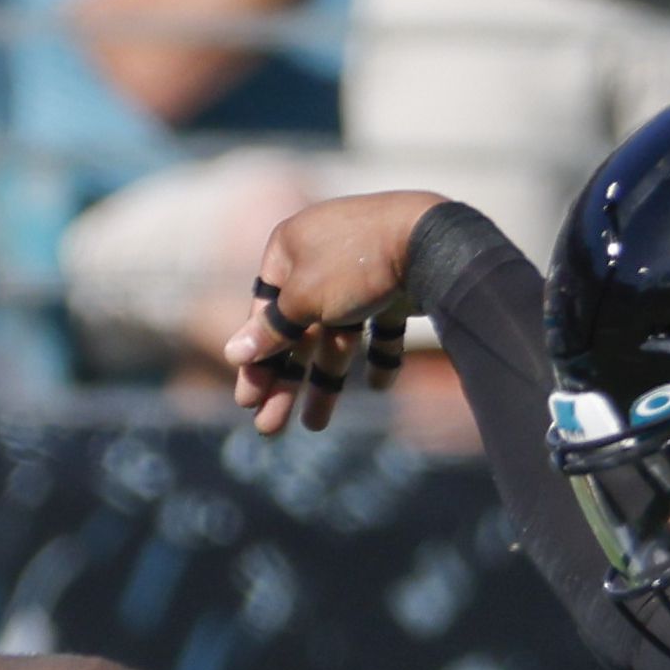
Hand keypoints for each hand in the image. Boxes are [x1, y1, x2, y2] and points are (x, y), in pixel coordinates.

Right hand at [222, 189, 446, 435]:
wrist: (436, 240)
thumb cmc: (355, 264)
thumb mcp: (302, 301)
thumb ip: (269, 331)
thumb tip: (232, 354)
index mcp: (290, 249)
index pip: (263, 313)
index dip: (255, 361)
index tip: (249, 400)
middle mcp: (322, 257)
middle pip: (298, 331)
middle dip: (285, 382)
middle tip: (269, 429)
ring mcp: (364, 270)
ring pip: (337, 334)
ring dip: (326, 380)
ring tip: (315, 426)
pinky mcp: (400, 283)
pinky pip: (381, 324)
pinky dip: (379, 355)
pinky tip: (379, 387)